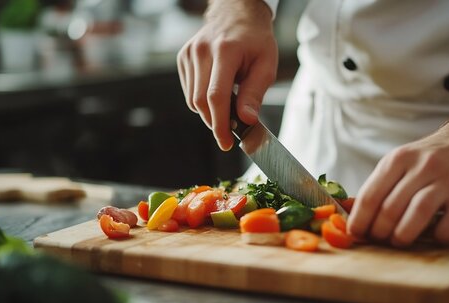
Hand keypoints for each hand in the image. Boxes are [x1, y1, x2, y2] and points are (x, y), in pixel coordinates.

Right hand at [177, 0, 277, 150]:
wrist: (237, 14)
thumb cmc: (256, 40)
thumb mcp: (266, 65)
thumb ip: (255, 94)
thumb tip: (247, 120)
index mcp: (225, 51)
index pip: (216, 96)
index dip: (219, 124)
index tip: (226, 142)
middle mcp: (202, 51)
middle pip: (201, 101)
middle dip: (216, 122)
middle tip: (232, 129)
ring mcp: (189, 54)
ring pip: (192, 100)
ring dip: (210, 111)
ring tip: (229, 103)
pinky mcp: (182, 58)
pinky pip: (189, 92)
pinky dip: (202, 100)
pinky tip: (217, 90)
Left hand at [347, 125, 448, 245]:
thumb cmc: (424, 162)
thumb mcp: (398, 164)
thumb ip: (378, 188)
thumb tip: (353, 220)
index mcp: (399, 159)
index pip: (371, 195)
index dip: (359, 220)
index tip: (354, 234)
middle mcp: (423, 167)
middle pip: (391, 207)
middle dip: (379, 230)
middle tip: (378, 239)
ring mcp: (448, 182)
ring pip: (417, 213)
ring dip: (402, 235)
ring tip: (398, 241)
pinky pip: (447, 226)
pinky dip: (435, 237)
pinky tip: (431, 235)